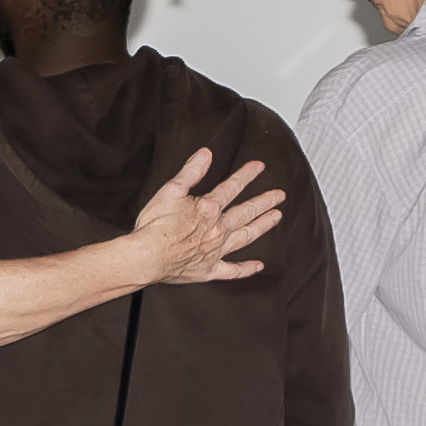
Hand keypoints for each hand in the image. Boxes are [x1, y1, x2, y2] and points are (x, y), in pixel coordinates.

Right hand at [132, 147, 283, 287]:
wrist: (147, 257)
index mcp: (209, 209)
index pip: (232, 187)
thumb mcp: (170, 191)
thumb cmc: (155, 226)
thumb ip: (190, 172)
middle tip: (279, 195)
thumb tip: (206, 155)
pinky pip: (232, 271)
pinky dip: (246, 269)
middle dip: (264, 201)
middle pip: (246, 212)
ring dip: (263, 226)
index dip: (247, 175)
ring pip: (246, 237)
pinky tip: (258, 266)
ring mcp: (215, 250)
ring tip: (276, 218)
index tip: (260, 167)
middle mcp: (218, 229)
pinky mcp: (208, 269)